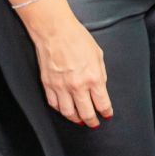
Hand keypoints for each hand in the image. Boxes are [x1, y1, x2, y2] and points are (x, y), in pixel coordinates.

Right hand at [19, 0, 112, 126]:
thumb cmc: (77, 38)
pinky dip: (60, 110)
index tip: (107, 115)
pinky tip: (65, 109)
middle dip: (92, 121)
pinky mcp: (48, 85)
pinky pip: (54, 104)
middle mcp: (77, 86)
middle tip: (94, 124)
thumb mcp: (98, 54)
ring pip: (68, 113)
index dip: (106, 112)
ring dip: (76, 119)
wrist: (55, 31)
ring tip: (80, 119)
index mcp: (93, 77)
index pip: (102, 103)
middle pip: (86, 113)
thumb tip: (101, 88)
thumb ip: (100, 73)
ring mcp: (61, 87)